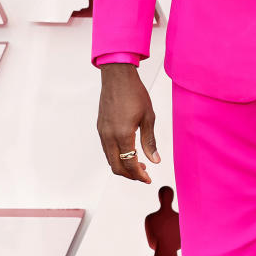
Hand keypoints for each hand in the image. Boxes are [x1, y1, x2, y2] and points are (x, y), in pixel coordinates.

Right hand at [96, 63, 159, 182]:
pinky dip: (117, 156)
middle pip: (116, 166)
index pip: (130, 163)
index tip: (148, 179)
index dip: (139, 175)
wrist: (117, 77)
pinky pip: (107, 149)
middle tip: (144, 175)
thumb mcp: (148, 117)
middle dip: (130, 175)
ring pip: (110, 159)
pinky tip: (128, 152)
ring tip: (139, 164)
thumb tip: (155, 160)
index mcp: (122, 134)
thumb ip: (150, 141)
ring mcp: (102, 132)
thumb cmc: (134, 93)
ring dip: (123, 166)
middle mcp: (109, 136)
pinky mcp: (100, 127)